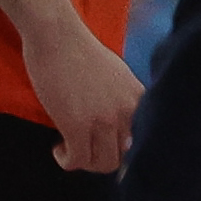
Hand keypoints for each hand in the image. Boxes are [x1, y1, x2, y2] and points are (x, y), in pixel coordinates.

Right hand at [22, 19, 143, 173]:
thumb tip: (123, 134)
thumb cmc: (82, 52)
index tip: (107, 149)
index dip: (123, 151)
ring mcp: (104, 121)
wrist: (57, 36)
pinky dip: (66, 161)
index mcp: (139, 100)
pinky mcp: (77, 126)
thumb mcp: (118, 77)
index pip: (143, 142)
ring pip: (102, 163)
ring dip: (84, 161)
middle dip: (101, 159)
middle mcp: (127, 113)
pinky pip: (77, 160)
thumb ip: (124, 103)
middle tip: (84, 148)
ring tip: (71, 148)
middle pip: (122, 158)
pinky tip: (58, 149)